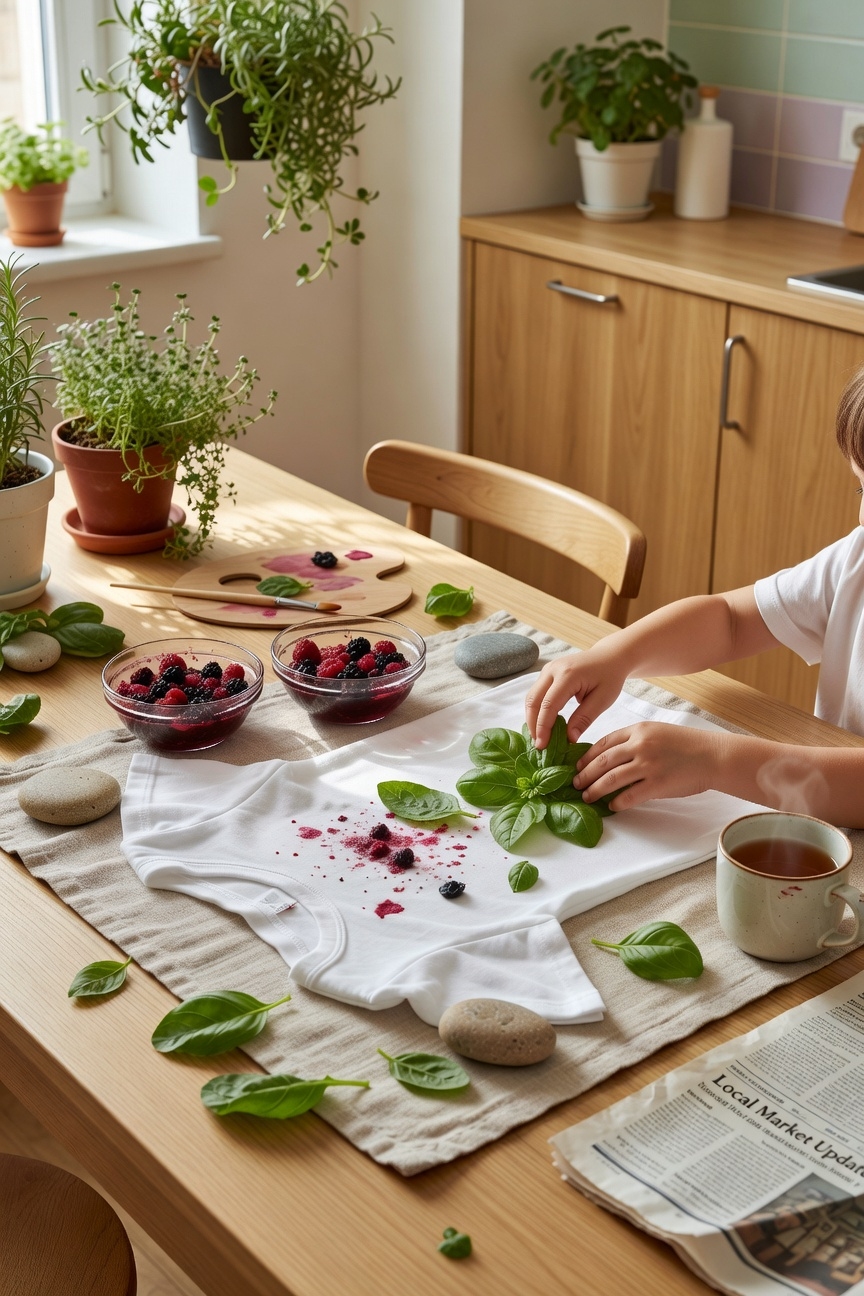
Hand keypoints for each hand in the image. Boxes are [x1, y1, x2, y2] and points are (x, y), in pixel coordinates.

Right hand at [525, 649, 627, 747]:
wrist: (609, 657)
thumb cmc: (610, 677)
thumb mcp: (603, 700)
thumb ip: (584, 718)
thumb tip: (568, 739)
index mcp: (568, 675)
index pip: (549, 705)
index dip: (543, 727)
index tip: (542, 746)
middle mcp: (552, 670)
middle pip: (534, 701)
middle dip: (533, 725)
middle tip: (539, 745)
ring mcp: (547, 669)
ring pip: (531, 697)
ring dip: (532, 718)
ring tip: (540, 737)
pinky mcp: (546, 673)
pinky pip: (536, 694)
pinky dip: (536, 710)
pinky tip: (542, 724)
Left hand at [574, 722, 725, 808]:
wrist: (713, 755)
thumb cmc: (687, 744)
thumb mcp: (657, 732)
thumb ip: (635, 741)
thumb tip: (611, 757)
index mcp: (638, 730)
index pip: (604, 743)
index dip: (587, 756)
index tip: (577, 766)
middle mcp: (640, 746)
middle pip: (602, 762)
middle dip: (585, 774)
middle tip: (575, 784)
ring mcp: (648, 765)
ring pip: (611, 779)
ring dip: (595, 790)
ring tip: (587, 797)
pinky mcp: (657, 784)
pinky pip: (629, 796)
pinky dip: (617, 802)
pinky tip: (611, 806)